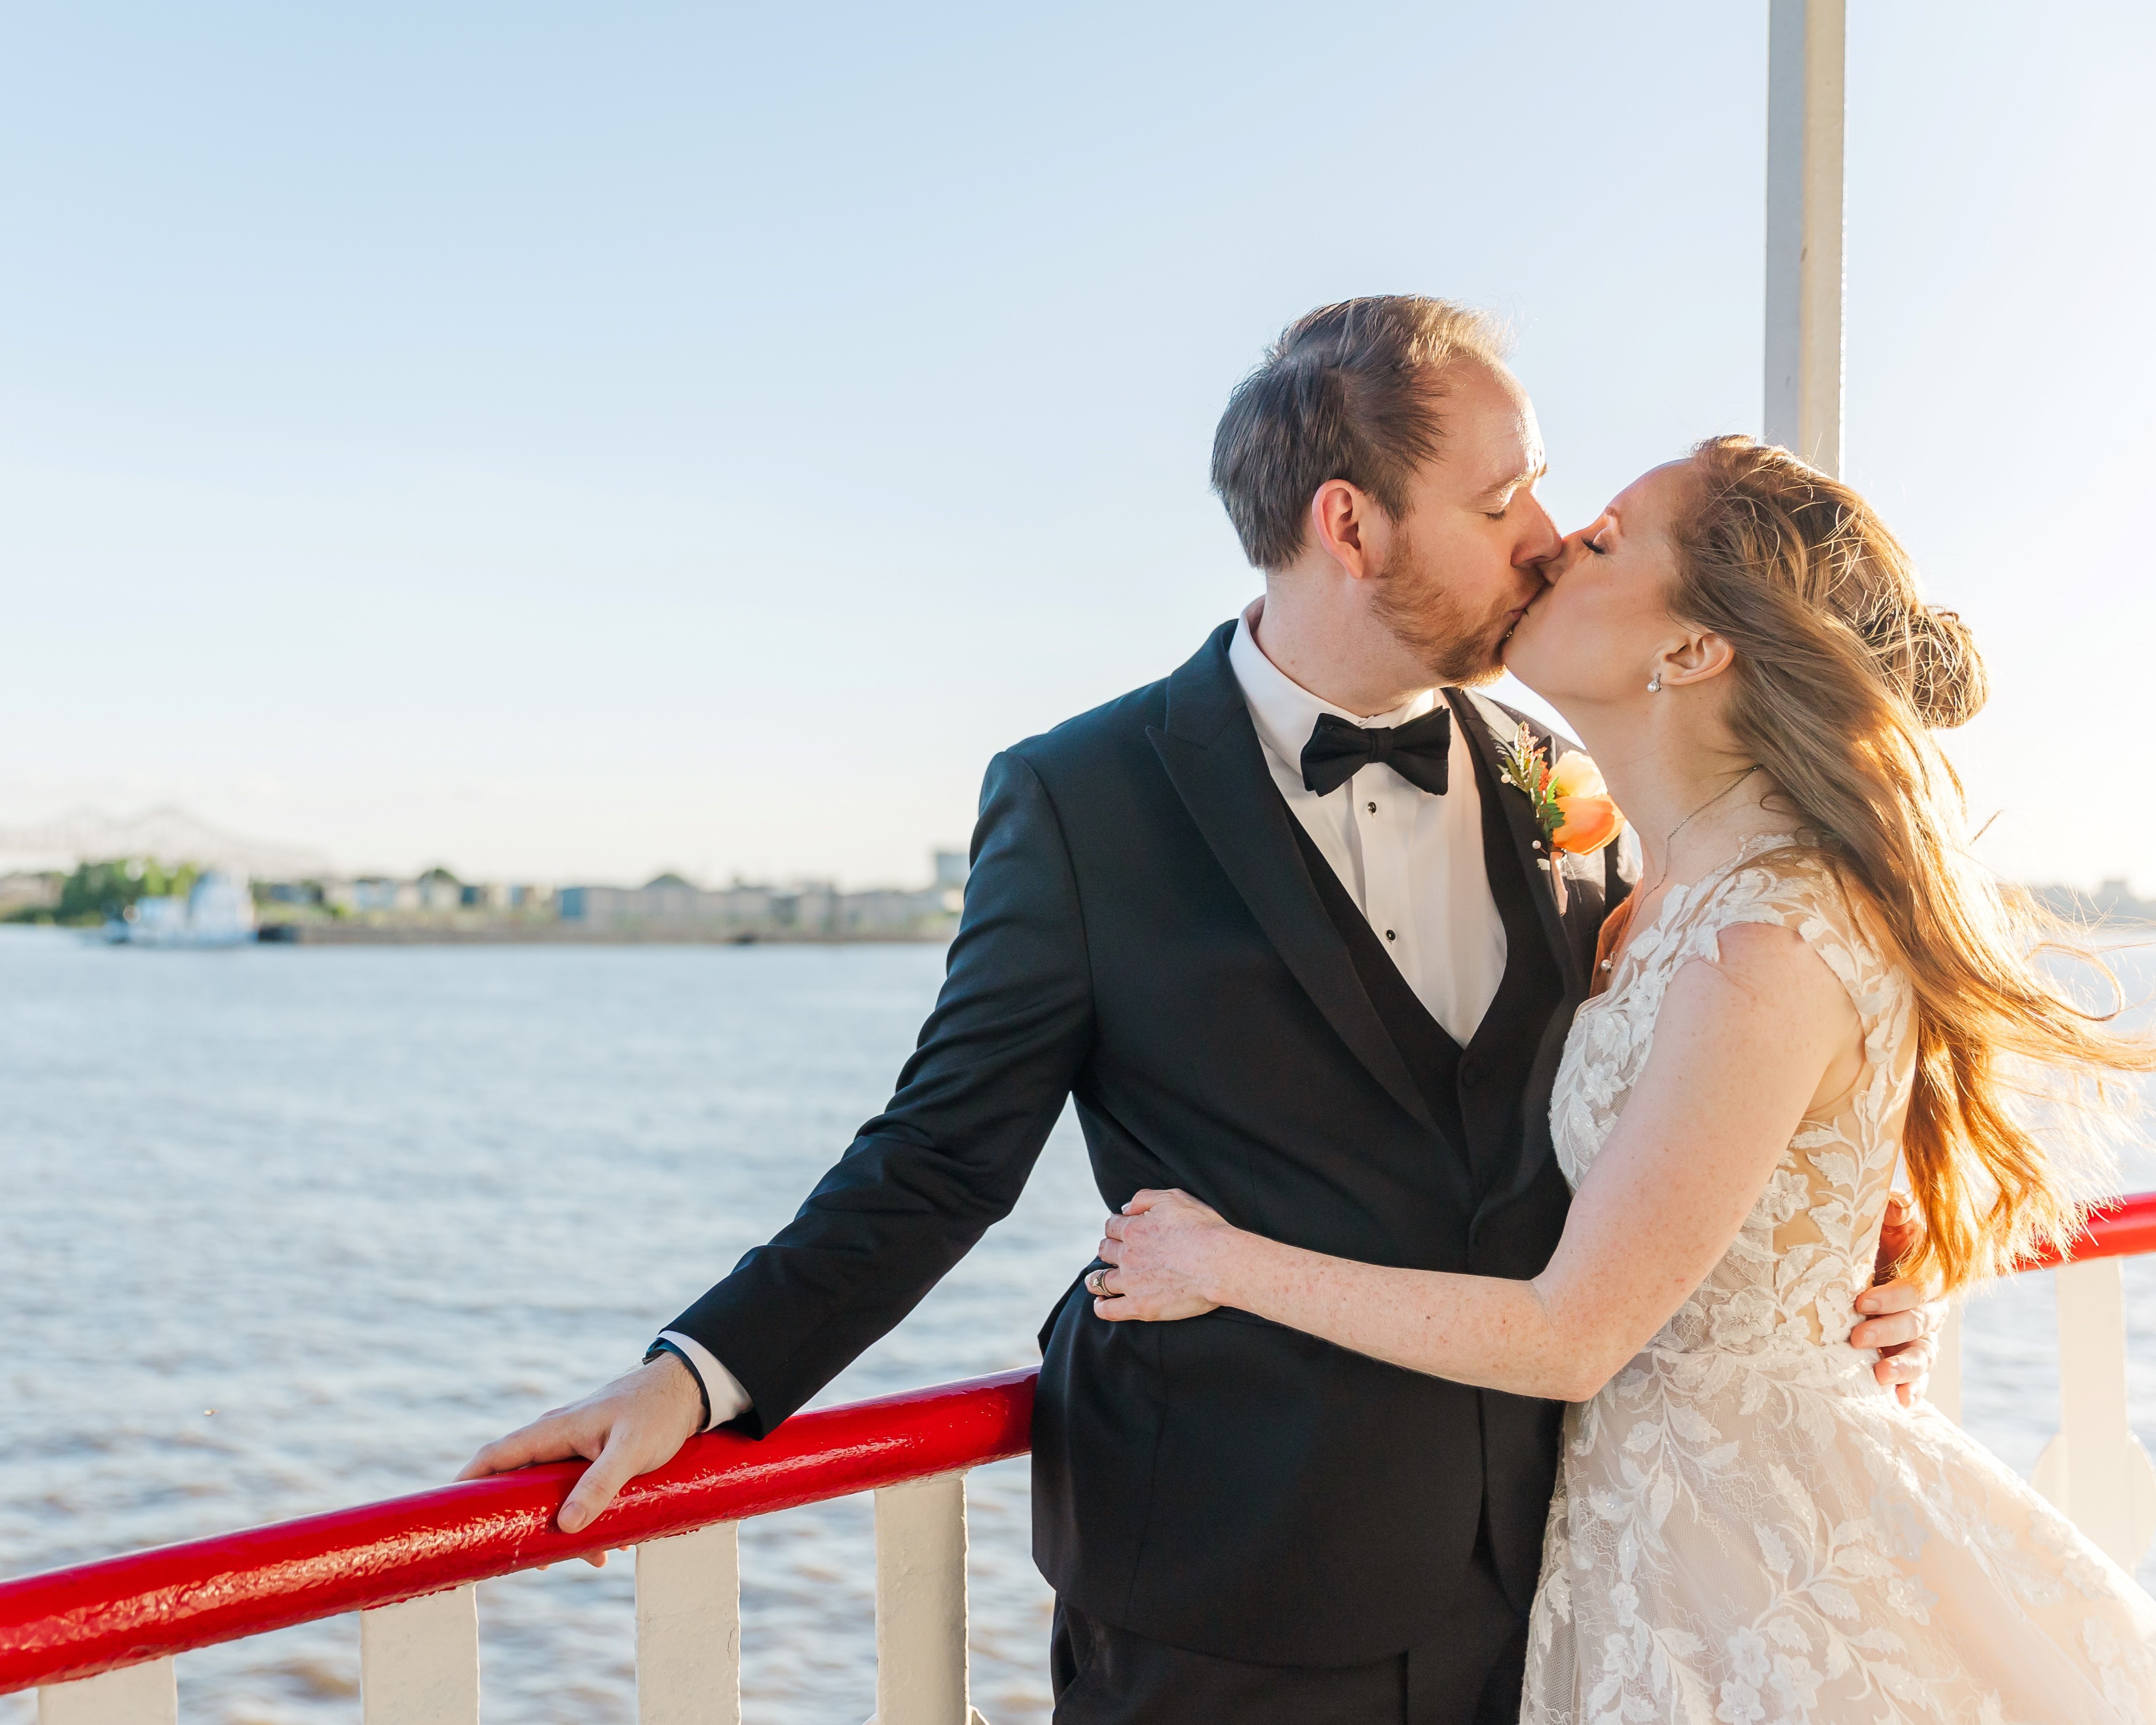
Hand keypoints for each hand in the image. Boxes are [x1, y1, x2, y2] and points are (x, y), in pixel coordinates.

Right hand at [456, 1355, 705, 1557]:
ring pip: (552, 1494)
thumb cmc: (657, 1413)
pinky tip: (614, 1544)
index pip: (496, 1456)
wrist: (690, 1391)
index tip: (447, 1514)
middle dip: (521, 1522)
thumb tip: (567, 1526)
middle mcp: (557, 1438)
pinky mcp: (595, 1457)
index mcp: (554, 1431)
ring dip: (565, 1528)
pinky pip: (578, 1492)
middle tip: (530, 1561)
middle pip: (521, 1485)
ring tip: (593, 1560)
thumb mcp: (630, 1451)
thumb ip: (600, 1485)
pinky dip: (588, 1518)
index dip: (467, 1482)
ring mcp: (575, 1447)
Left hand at [1093, 1188, 1235, 1321]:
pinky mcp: (1140, 1307)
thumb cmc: (1204, 1229)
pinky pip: (1108, 1310)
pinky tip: (1102, 1304)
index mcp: (1134, 1229)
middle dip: (1108, 1250)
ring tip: (1097, 1281)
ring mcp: (1131, 1282)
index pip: (1112, 1226)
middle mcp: (1128, 1255)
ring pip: (1100, 1280)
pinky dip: (1101, 1307)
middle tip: (1115, 1255)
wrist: (1220, 1262)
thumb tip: (1125, 1208)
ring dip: (1096, 1278)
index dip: (1117, 1228)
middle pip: (1105, 1250)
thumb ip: (1145, 1198)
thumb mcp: (1174, 1198)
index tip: (1122, 1232)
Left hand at [1854, 1193, 1941, 1407]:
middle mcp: (1932, 1307)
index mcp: (1931, 1274)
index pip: (1920, 1288)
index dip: (1895, 1297)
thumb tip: (1893, 1208)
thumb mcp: (1889, 1221)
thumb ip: (1895, 1211)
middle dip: (1889, 1331)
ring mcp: (1922, 1334)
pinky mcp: (1910, 1353)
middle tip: (1857, 1337)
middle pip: (1919, 1323)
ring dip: (1903, 1368)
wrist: (1877, 1256)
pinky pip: (1918, 1376)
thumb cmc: (1882, 1236)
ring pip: (1922, 1354)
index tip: (1861, 1302)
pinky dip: (1912, 1389)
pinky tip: (1900, 1402)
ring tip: (1879, 1376)